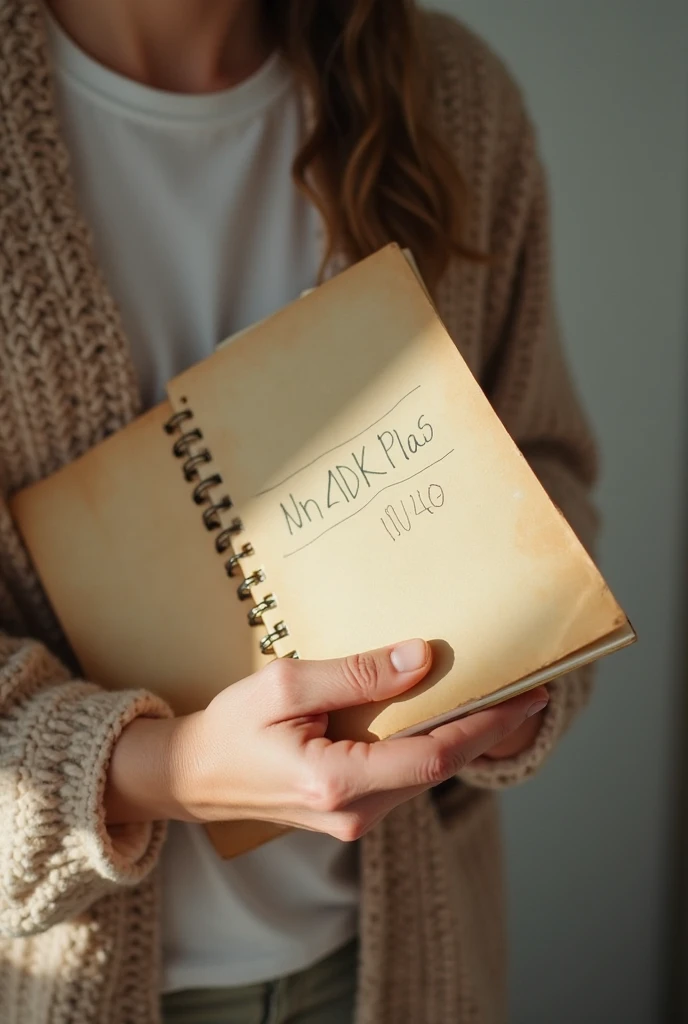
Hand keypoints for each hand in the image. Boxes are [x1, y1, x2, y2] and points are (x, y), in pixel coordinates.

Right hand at [105, 640, 548, 841]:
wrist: (190, 777)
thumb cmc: (228, 728)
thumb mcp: (284, 685)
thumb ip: (355, 675)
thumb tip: (422, 659)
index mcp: (336, 782)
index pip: (433, 754)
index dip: (486, 724)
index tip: (528, 695)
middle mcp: (354, 813)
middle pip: (441, 768)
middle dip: (490, 731)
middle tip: (533, 694)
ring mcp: (353, 821)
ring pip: (426, 777)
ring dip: (465, 740)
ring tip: (501, 701)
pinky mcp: (350, 814)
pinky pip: (405, 779)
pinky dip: (433, 749)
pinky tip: (448, 721)